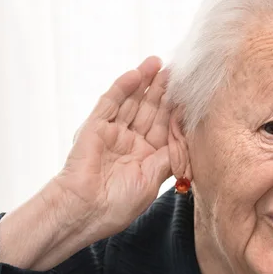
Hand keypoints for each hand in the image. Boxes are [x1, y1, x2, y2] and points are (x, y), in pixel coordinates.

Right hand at [52, 56, 171, 241]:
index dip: (174, 109)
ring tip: (157, 63)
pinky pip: (110, 103)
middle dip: (162, 90)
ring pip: (132, 102)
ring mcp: (112, 132)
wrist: (84, 211)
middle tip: (174, 70)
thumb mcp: (153, 180)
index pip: (164, 126)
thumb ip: (169, 156)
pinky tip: (136, 74)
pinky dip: (123, 87)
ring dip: (145, 82)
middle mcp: (130, 142)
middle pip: (149, 110)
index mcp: (146, 156)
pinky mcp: (95, 126)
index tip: (188, 92)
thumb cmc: (118, 204)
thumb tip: (186, 136)